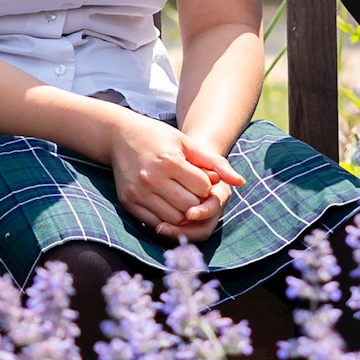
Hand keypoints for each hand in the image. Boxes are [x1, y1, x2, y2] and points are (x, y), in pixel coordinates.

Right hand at [106, 112, 243, 240]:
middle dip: (196, 201)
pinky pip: (154, 223)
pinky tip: (168, 206)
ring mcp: (138, 192)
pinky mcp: (128, 202)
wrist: (119, 136)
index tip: (199, 177)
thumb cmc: (158, 137)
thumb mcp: (188, 143)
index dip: (206, 185)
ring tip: (181, 199)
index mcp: (169, 161)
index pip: (202, 188)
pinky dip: (166, 220)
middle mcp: (152, 178)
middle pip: (189, 206)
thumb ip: (216, 162)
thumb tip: (240, 182)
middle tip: (192, 192)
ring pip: (173, 219)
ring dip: (183, 213)